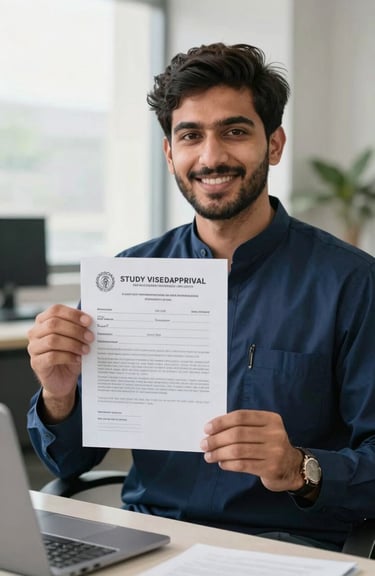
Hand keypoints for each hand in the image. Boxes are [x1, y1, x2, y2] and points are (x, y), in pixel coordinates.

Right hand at [27, 304, 93, 421]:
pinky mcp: (36, 363)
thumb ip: (80, 328)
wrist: (63, 378)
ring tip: (86, 349)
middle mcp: (35, 332)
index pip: (55, 310)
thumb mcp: (76, 339)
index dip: (73, 314)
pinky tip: (78, 359)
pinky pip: (51, 356)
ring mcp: (33, 348)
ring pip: (52, 340)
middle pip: (54, 324)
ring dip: (73, 344)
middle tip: (90, 337)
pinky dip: (68, 357)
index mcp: (44, 321)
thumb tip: (91, 321)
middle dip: (75, 330)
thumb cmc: (70, 354)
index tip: (88, 321)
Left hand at [200, 409, 303, 491]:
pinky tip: (221, 463)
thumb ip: (243, 426)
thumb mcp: (263, 430)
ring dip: (219, 453)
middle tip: (204, 444)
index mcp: (271, 419)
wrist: (292, 467)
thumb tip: (212, 430)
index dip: (221, 421)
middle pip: (238, 434)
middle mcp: (275, 433)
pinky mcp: (271, 468)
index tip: (207, 428)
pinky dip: (228, 464)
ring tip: (209, 455)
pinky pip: (243, 465)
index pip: (241, 416)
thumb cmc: (269, 445)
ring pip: (238, 450)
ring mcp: (274, 451)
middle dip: (217, 439)